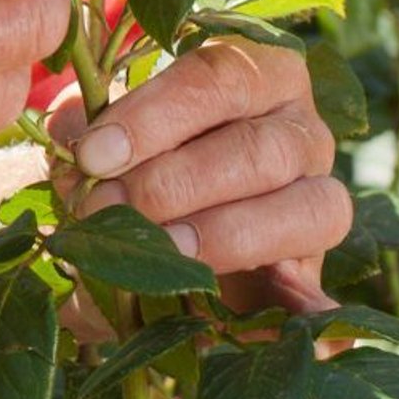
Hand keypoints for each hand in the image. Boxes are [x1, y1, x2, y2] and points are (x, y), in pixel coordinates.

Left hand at [47, 39, 351, 315]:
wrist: (139, 240)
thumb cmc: (123, 166)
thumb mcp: (100, 139)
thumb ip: (86, 135)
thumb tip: (78, 159)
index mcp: (258, 75)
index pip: (220, 76)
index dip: (156, 115)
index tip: (93, 154)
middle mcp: (303, 130)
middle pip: (260, 148)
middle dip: (175, 183)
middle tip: (103, 206)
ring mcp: (320, 199)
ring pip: (306, 208)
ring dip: (222, 234)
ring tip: (160, 250)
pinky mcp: (313, 272)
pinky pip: (321, 292)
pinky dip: (302, 312)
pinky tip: (261, 323)